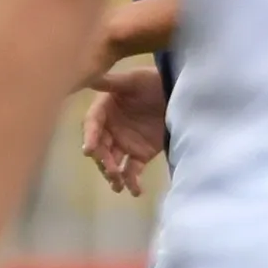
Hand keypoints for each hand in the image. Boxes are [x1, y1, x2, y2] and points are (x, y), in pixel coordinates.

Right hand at [81, 66, 167, 197]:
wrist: (179, 92)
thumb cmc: (154, 82)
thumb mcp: (133, 80)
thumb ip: (111, 82)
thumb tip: (87, 76)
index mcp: (104, 110)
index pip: (92, 125)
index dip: (90, 137)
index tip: (89, 150)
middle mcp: (110, 129)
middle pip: (101, 148)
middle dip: (104, 161)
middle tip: (111, 171)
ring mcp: (124, 143)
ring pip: (113, 162)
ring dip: (114, 175)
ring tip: (118, 186)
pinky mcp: (140, 154)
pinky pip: (132, 170)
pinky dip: (132, 182)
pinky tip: (135, 191)